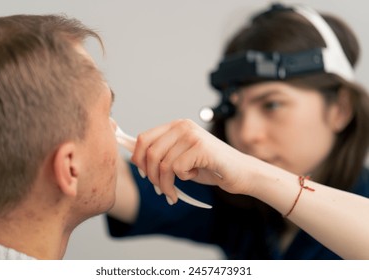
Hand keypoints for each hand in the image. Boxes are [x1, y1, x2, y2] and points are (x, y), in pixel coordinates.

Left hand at [131, 119, 253, 201]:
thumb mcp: (181, 158)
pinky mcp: (201, 147)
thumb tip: (135, 160)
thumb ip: (162, 155)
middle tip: (160, 188)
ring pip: (163, 164)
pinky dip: (182, 180)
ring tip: (172, 192)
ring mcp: (192, 135)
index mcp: (175, 126)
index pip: (143, 138)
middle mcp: (182, 126)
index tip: (143, 174)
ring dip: (165, 183)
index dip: (138, 158)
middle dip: (151, 175)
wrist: (240, 172)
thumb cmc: (209, 167)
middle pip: (150, 152)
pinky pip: (177, 168)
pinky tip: (193, 177)